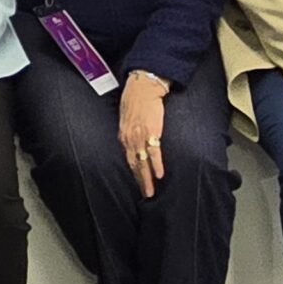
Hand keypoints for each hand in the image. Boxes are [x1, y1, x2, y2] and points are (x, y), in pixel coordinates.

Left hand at [118, 71, 169, 198]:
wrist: (143, 87)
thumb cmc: (134, 100)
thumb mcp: (126, 119)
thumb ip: (128, 133)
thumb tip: (131, 144)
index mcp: (123, 136)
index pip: (127, 160)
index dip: (133, 174)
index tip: (137, 185)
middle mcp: (129, 138)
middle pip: (134, 165)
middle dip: (139, 181)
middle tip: (145, 195)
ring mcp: (139, 136)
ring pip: (142, 162)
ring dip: (147, 178)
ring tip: (151, 192)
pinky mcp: (151, 132)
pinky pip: (154, 152)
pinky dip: (156, 165)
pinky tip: (159, 175)